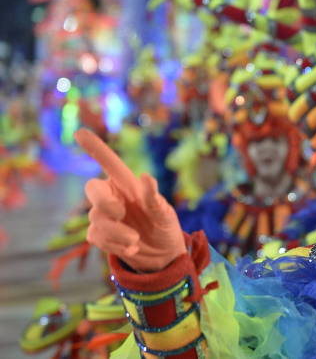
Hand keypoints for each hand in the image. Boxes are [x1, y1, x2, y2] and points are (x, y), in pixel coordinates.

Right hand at [76, 129, 185, 272]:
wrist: (163, 254)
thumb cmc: (164, 225)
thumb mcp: (165, 213)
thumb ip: (153, 198)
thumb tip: (145, 177)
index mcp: (127, 184)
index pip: (109, 162)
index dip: (95, 148)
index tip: (80, 132)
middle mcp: (112, 196)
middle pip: (92, 189)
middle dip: (105, 202)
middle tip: (122, 213)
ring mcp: (103, 215)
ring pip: (96, 219)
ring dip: (118, 232)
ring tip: (136, 240)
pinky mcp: (98, 234)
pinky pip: (96, 237)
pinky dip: (116, 245)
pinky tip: (132, 248)